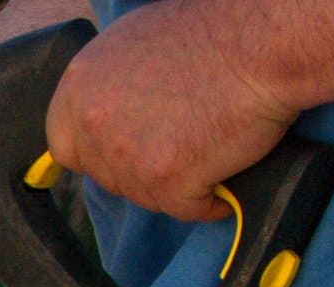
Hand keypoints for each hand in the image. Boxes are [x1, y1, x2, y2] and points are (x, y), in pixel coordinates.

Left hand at [46, 0, 294, 220]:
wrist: (268, 39)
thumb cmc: (217, 31)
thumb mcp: (138, 43)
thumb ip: (110, 84)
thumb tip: (102, 115)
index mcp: (81, 84)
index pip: (65, 145)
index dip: (98, 153)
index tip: (126, 151)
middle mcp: (93, 121)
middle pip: (106, 176)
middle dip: (141, 169)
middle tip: (183, 144)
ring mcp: (126, 154)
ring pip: (144, 195)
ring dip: (177, 184)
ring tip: (212, 149)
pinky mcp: (165, 179)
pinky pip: (186, 208)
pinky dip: (209, 200)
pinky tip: (227, 178)